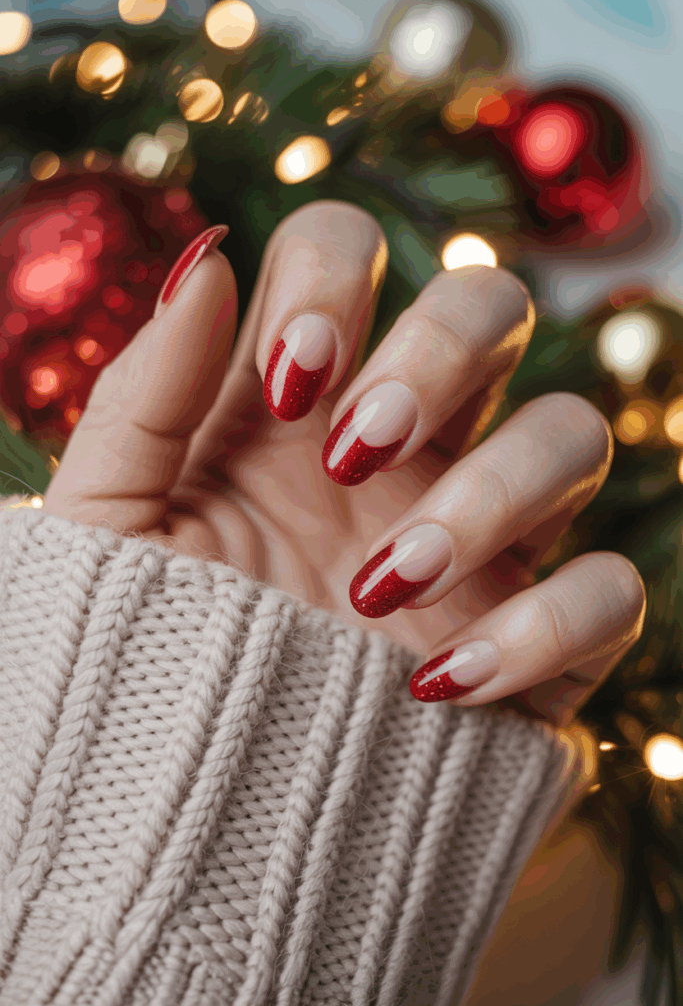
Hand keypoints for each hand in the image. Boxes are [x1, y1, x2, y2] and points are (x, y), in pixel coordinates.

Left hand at [42, 203, 644, 739]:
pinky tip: (439, 686)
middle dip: (438, 353)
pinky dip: (543, 629)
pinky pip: (610, 592)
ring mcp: (485, 536)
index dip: (334, 279)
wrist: (202, 805)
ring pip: (574, 432)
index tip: (292, 382)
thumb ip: (143, 389)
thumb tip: (207, 258)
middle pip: (493, 306)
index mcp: (300, 403)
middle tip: (349, 458)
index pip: (347, 254)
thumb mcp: (111, 520)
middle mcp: (406, 448)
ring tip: (379, 588)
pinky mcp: (542, 636)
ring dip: (488, 496)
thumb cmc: (144, 654)